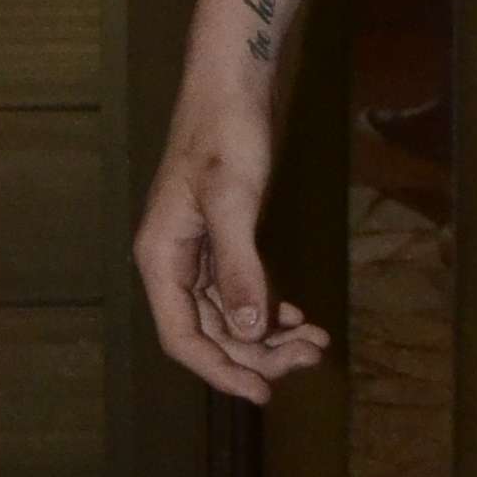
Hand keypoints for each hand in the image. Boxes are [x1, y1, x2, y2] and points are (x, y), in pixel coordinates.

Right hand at [134, 102, 328, 403]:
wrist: (233, 83)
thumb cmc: (226, 133)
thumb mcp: (234, 200)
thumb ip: (240, 267)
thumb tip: (250, 331)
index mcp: (161, 257)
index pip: (183, 337)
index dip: (221, 370)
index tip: (264, 393)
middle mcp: (173, 261)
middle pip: (210, 332)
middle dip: (258, 353)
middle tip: (311, 357)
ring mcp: (196, 250)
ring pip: (229, 314)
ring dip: (269, 335)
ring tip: (315, 341)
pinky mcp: (222, 237)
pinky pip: (240, 290)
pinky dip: (269, 307)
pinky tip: (298, 316)